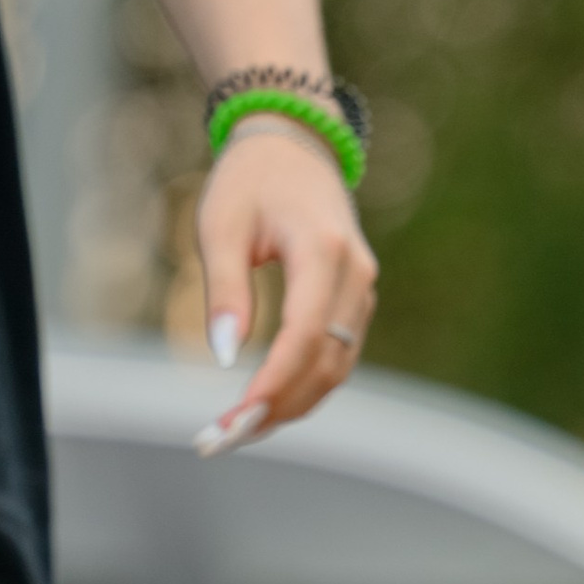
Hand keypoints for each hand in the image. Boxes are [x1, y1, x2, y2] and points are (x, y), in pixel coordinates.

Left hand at [195, 118, 377, 446]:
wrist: (293, 145)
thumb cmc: (249, 180)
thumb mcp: (220, 225)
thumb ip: (225, 291)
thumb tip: (224, 358)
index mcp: (323, 251)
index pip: (304, 335)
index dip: (273, 383)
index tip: (235, 418)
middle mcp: (355, 276)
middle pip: (326, 364)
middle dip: (278, 408)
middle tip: (224, 438)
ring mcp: (363, 292)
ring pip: (336, 370)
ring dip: (292, 405)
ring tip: (239, 430)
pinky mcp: (356, 304)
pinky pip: (337, 358)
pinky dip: (303, 387)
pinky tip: (265, 404)